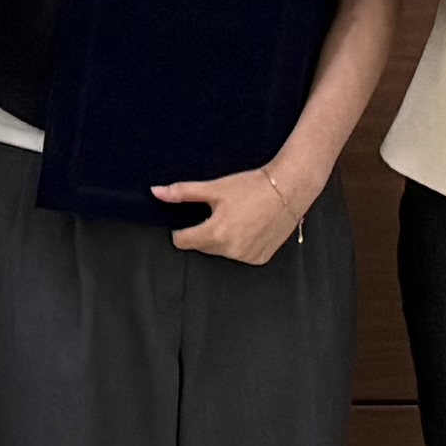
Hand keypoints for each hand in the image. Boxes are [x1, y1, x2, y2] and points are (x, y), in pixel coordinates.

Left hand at [157, 160, 316, 265]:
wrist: (288, 189)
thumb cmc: (251, 186)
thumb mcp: (214, 188)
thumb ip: (182, 192)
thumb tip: (156, 192)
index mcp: (215, 234)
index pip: (182, 241)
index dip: (181, 229)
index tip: (189, 219)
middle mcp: (230, 250)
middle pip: (202, 245)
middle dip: (204, 231)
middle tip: (219, 212)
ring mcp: (246, 257)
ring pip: (220, 251)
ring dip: (222, 239)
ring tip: (237, 217)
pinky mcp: (260, 258)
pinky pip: (240, 254)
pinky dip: (240, 244)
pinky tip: (249, 227)